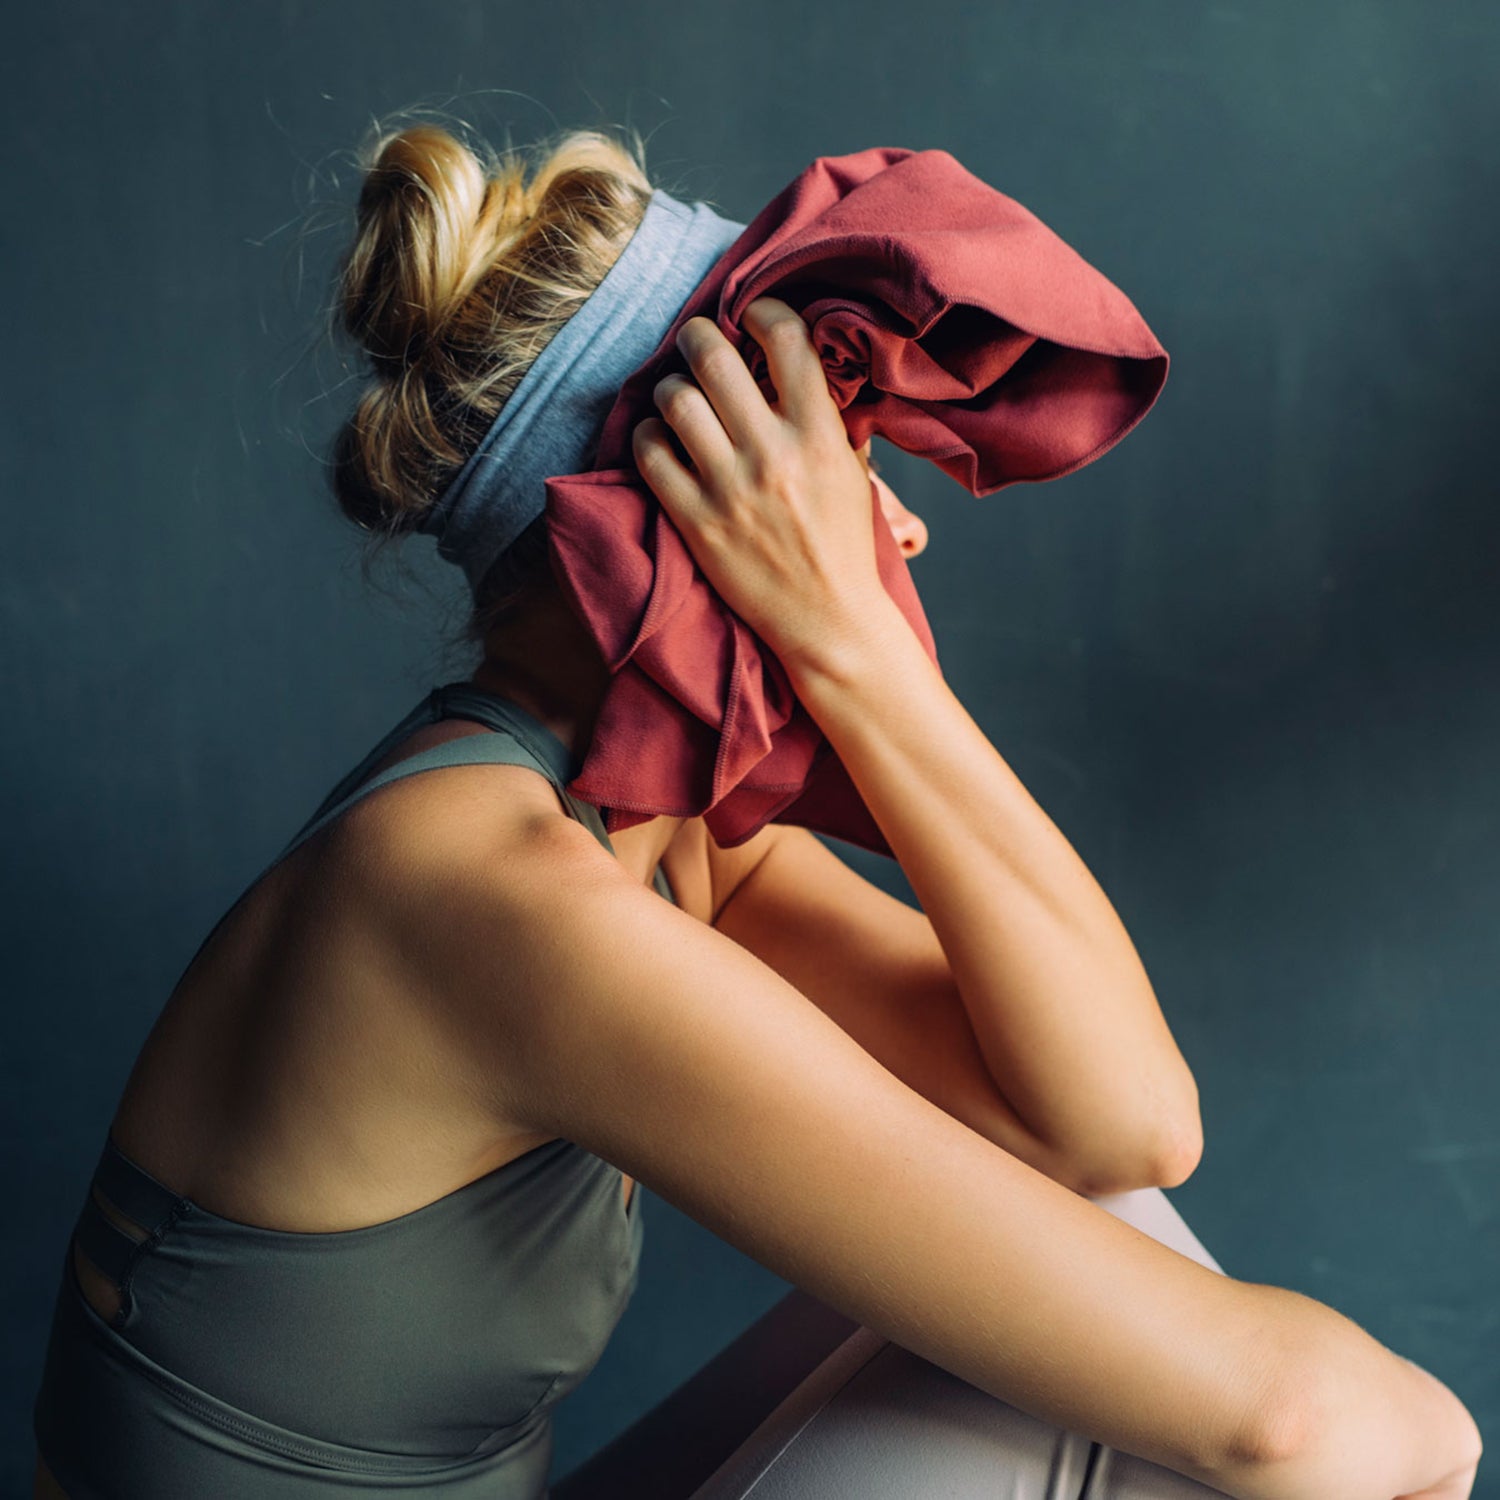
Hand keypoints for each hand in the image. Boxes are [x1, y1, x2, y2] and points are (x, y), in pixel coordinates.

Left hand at [631, 295, 889, 669]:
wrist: (828, 620)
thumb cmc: (841, 543)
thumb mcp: (851, 471)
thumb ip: (824, 417)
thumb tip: (794, 363)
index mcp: (821, 435)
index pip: (786, 338)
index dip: (762, 310)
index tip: (753, 316)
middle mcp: (774, 455)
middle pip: (714, 357)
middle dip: (700, 336)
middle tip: (699, 343)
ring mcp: (730, 489)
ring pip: (677, 400)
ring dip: (673, 387)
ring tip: (680, 396)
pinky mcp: (696, 521)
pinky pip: (651, 454)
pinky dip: (651, 436)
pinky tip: (662, 439)